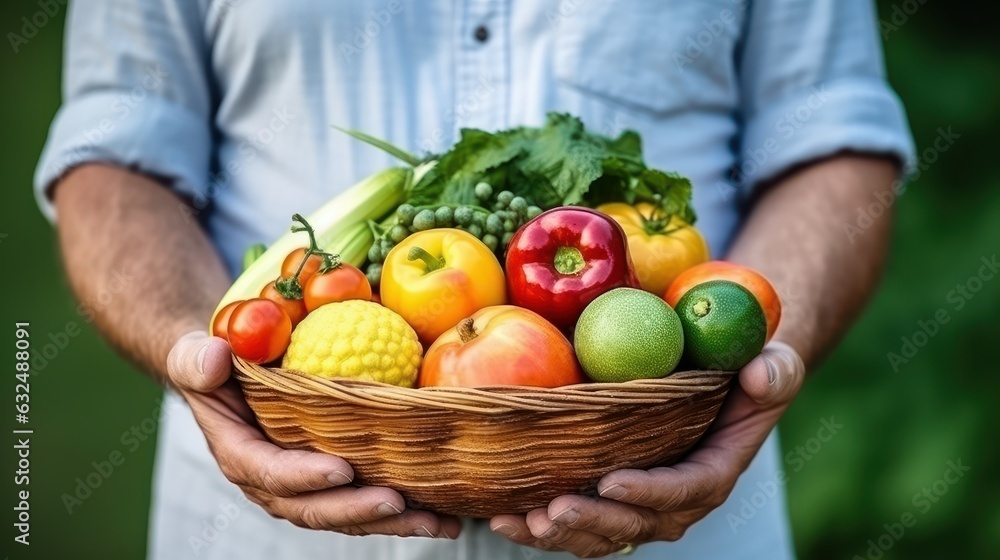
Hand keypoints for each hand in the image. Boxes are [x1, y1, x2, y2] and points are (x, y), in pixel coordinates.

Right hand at [166, 331, 461, 538]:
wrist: (232, 373)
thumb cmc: (217, 359)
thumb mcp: (198, 354)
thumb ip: (197, 360)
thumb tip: (214, 357)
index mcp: (240, 454)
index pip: (269, 473)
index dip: (303, 477)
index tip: (341, 469)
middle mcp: (272, 481)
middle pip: (314, 508)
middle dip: (357, 510)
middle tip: (399, 502)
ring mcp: (306, 486)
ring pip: (348, 515)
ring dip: (392, 522)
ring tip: (437, 521)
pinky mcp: (334, 482)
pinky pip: (366, 501)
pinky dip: (405, 511)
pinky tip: (445, 513)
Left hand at [489, 342, 804, 556]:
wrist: (720, 381)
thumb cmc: (745, 369)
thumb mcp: (772, 364)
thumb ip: (774, 374)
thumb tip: (758, 376)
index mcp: (712, 473)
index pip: (684, 491)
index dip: (650, 492)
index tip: (612, 480)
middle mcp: (673, 500)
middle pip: (633, 522)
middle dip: (593, 519)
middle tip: (553, 508)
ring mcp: (638, 503)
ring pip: (598, 533)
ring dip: (558, 532)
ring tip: (521, 520)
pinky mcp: (607, 498)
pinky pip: (574, 523)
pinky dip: (537, 525)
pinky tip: (500, 516)